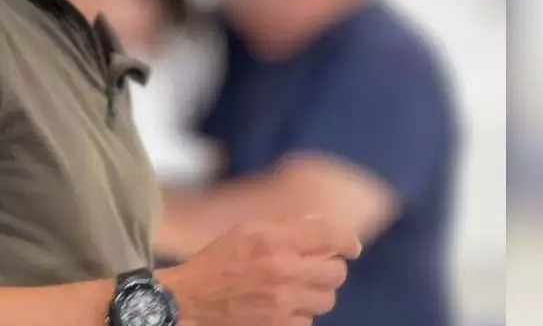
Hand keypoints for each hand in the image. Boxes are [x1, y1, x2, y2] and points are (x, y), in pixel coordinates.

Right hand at [160, 216, 360, 325]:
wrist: (191, 301)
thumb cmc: (219, 261)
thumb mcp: (248, 231)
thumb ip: (287, 227)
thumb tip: (322, 225)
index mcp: (276, 241)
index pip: (331, 237)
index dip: (347, 240)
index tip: (351, 246)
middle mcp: (285, 272)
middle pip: (336, 271)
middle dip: (328, 266)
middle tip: (314, 265)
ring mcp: (285, 304)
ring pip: (327, 299)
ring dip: (315, 292)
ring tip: (293, 287)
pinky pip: (309, 320)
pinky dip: (300, 313)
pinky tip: (280, 305)